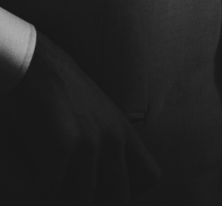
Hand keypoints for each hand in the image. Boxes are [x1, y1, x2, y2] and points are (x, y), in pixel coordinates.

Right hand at [0, 30, 159, 203]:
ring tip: (55, 184)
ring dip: (66, 197)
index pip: (151, 177)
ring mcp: (89, 144)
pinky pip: (52, 190)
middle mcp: (113, 140)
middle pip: (119, 196)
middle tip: (76, 192)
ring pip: (84, 199)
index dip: (131, 192)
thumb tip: (109, 174)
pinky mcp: (61, 147)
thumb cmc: (61, 92)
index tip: (107, 192)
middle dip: (98, 201)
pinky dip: (42, 190)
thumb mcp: (99, 114)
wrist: (34, 65)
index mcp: (125, 133)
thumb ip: (110, 141)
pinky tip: (36, 178)